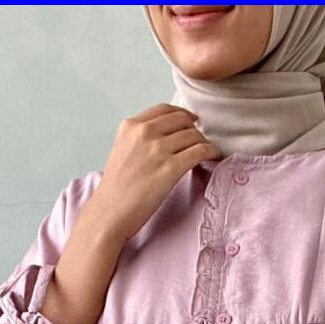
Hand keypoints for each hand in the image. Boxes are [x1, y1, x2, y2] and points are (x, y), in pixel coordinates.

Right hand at [89, 102, 223, 244]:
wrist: (110, 212)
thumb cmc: (116, 190)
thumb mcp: (122, 151)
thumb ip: (140, 139)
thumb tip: (164, 138)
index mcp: (131, 126)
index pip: (165, 110)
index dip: (182, 114)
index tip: (191, 122)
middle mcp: (144, 132)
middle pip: (182, 120)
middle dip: (194, 129)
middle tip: (200, 141)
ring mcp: (158, 149)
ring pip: (193, 135)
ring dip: (204, 143)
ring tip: (208, 153)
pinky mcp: (171, 168)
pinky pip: (200, 151)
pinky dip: (211, 152)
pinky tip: (214, 157)